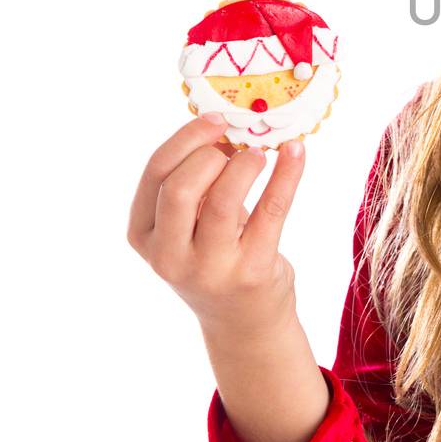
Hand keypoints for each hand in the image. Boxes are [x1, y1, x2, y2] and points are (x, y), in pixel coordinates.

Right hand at [127, 112, 307, 338]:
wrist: (244, 321)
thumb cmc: (215, 256)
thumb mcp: (187, 226)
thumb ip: (193, 185)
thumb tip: (226, 128)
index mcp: (144, 234)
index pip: (156, 173)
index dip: (186, 139)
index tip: (215, 119)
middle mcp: (169, 256)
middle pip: (180, 187)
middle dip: (209, 152)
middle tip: (236, 142)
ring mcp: (209, 268)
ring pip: (222, 200)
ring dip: (245, 165)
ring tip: (260, 154)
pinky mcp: (251, 271)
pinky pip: (271, 211)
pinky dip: (287, 174)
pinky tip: (296, 152)